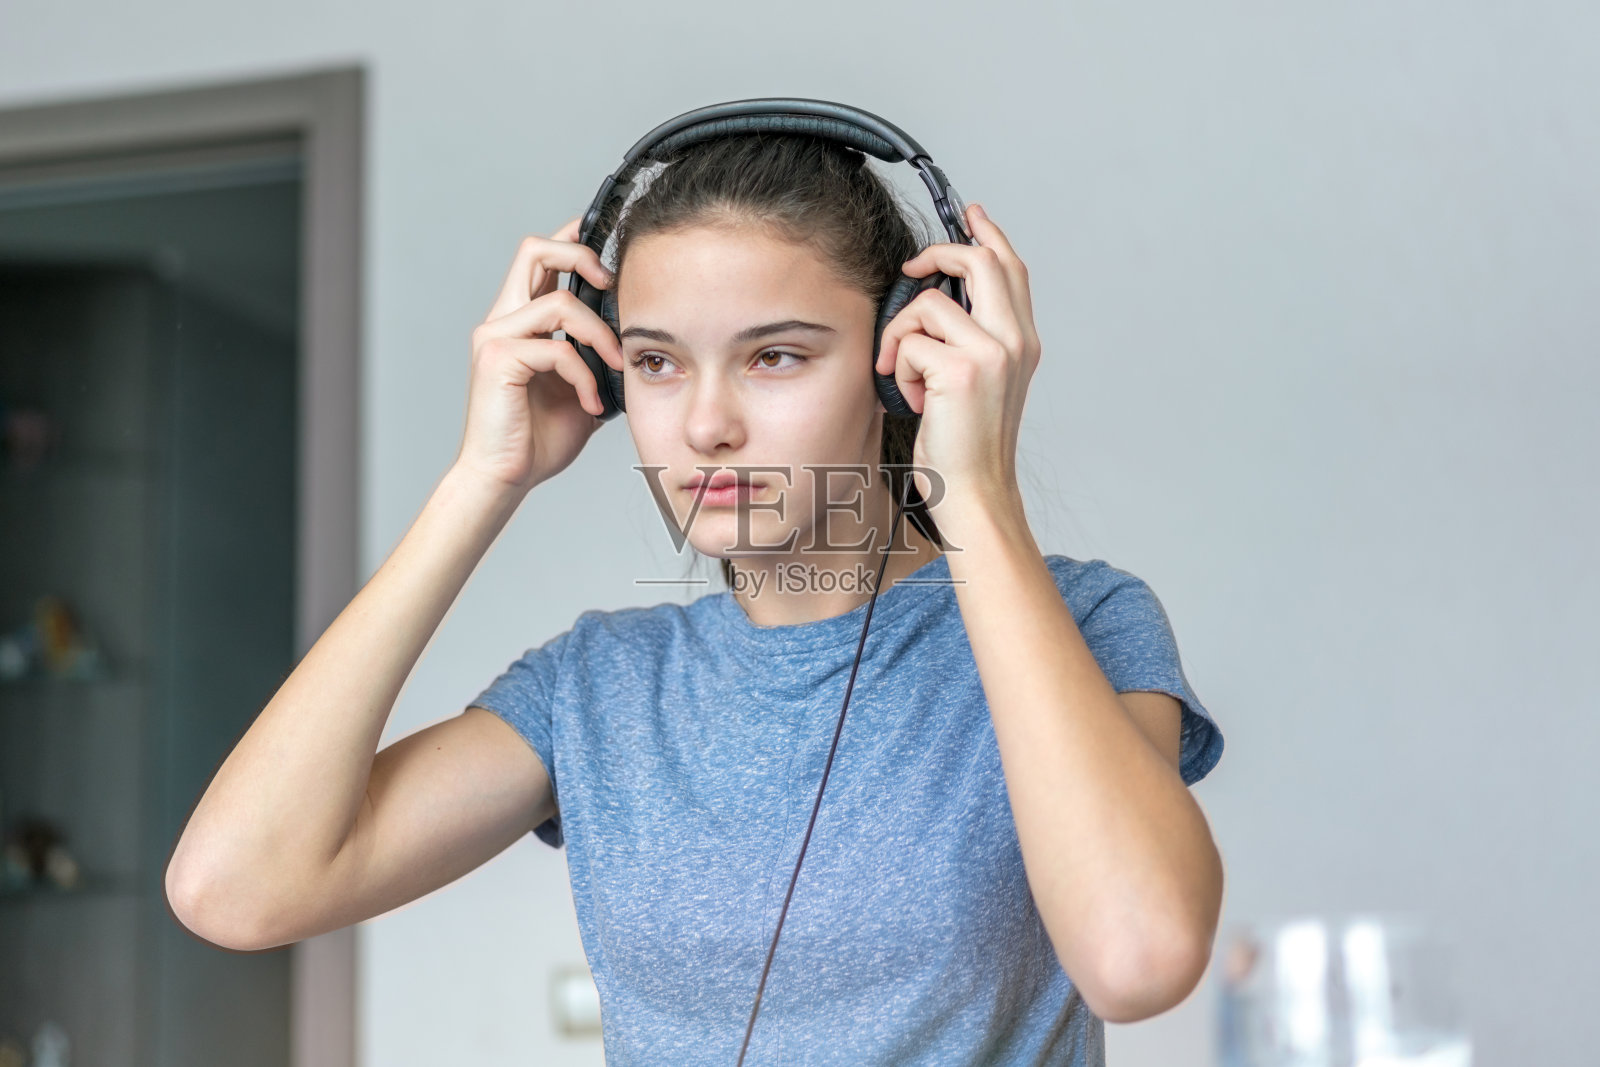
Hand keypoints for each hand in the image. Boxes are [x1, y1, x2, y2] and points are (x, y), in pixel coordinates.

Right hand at [454, 216, 622, 492]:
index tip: (611, 240)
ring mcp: (496, 337)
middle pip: (534, 249)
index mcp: (520, 320)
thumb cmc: (538, 438)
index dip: (573, 237)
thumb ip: (597, 359)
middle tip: (613, 284)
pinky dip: (584, 376)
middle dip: (581, 255)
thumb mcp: (583, 388)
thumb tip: (640, 344)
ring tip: (615, 366)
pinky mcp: (498, 360)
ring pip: (558, 301)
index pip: (541, 257)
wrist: (505, 477)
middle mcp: (502, 319)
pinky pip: (557, 348)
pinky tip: (592, 404)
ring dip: (599, 334)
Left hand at [875, 202, 1041, 521]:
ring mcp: (991, 354)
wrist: (975, 491)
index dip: (989, 235)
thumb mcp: (980, 382)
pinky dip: (899, 369)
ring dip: (901, 336)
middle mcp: (1014, 341)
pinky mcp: (960, 370)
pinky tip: (915, 400)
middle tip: (911, 270)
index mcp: (1022, 342)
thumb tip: (939, 298)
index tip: (970, 213)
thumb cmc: (967, 445)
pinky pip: (909, 342)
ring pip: (927, 304)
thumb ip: (972, 338)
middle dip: (936, 256)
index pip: (1012, 269)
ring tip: (908, 375)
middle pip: (979, 261)